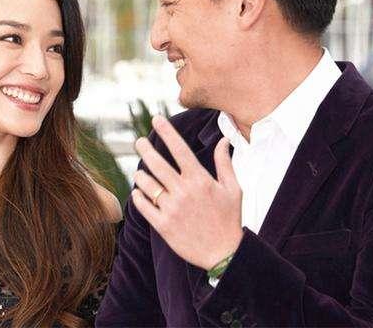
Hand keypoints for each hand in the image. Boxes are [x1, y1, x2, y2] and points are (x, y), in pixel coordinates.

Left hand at [132, 115, 243, 270]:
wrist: (224, 254)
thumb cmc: (229, 219)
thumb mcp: (233, 189)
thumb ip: (224, 163)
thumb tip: (224, 140)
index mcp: (200, 180)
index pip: (179, 149)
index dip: (166, 131)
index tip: (156, 119)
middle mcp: (184, 191)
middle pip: (157, 163)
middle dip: (145, 149)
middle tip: (139, 142)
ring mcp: (172, 208)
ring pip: (147, 183)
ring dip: (141, 174)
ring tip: (141, 171)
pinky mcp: (163, 225)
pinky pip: (143, 205)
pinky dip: (139, 195)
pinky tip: (140, 191)